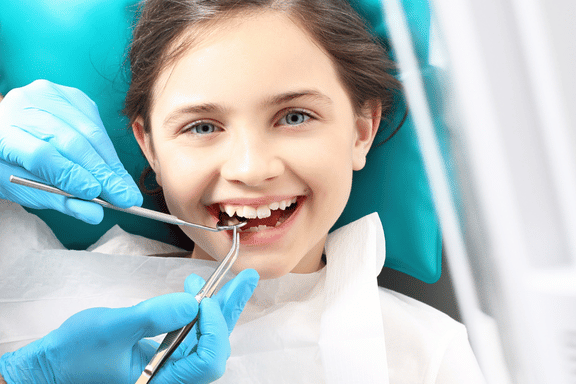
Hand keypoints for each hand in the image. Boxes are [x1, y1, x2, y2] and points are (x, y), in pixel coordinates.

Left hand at [0, 80, 141, 223]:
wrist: (12, 132)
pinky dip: (109, 149)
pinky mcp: (69, 94)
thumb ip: (60, 200)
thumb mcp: (27, 188)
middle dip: (103, 173)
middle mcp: (22, 106)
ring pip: (90, 131)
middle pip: (71, 142)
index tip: (95, 194)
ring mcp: (47, 95)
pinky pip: (97, 123)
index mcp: (2, 134)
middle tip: (125, 197)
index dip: (71, 175)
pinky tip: (115, 168)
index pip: (41, 154)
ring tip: (126, 188)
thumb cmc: (16, 163)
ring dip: (111, 164)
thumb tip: (95, 214)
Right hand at [0, 269, 258, 383]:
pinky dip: (196, 312)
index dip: (214, 329)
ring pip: (204, 339)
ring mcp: (167, 369)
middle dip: (229, 310)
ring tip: (228, 280)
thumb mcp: (111, 329)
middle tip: (246, 279)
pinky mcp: (161, 357)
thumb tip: (192, 303)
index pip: (206, 360)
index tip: (205, 300)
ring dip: (217, 308)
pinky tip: (195, 292)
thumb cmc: (73, 354)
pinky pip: (189, 335)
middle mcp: (171, 379)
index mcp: (161, 383)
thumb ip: (152, 317)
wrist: (51, 367)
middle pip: (213, 347)